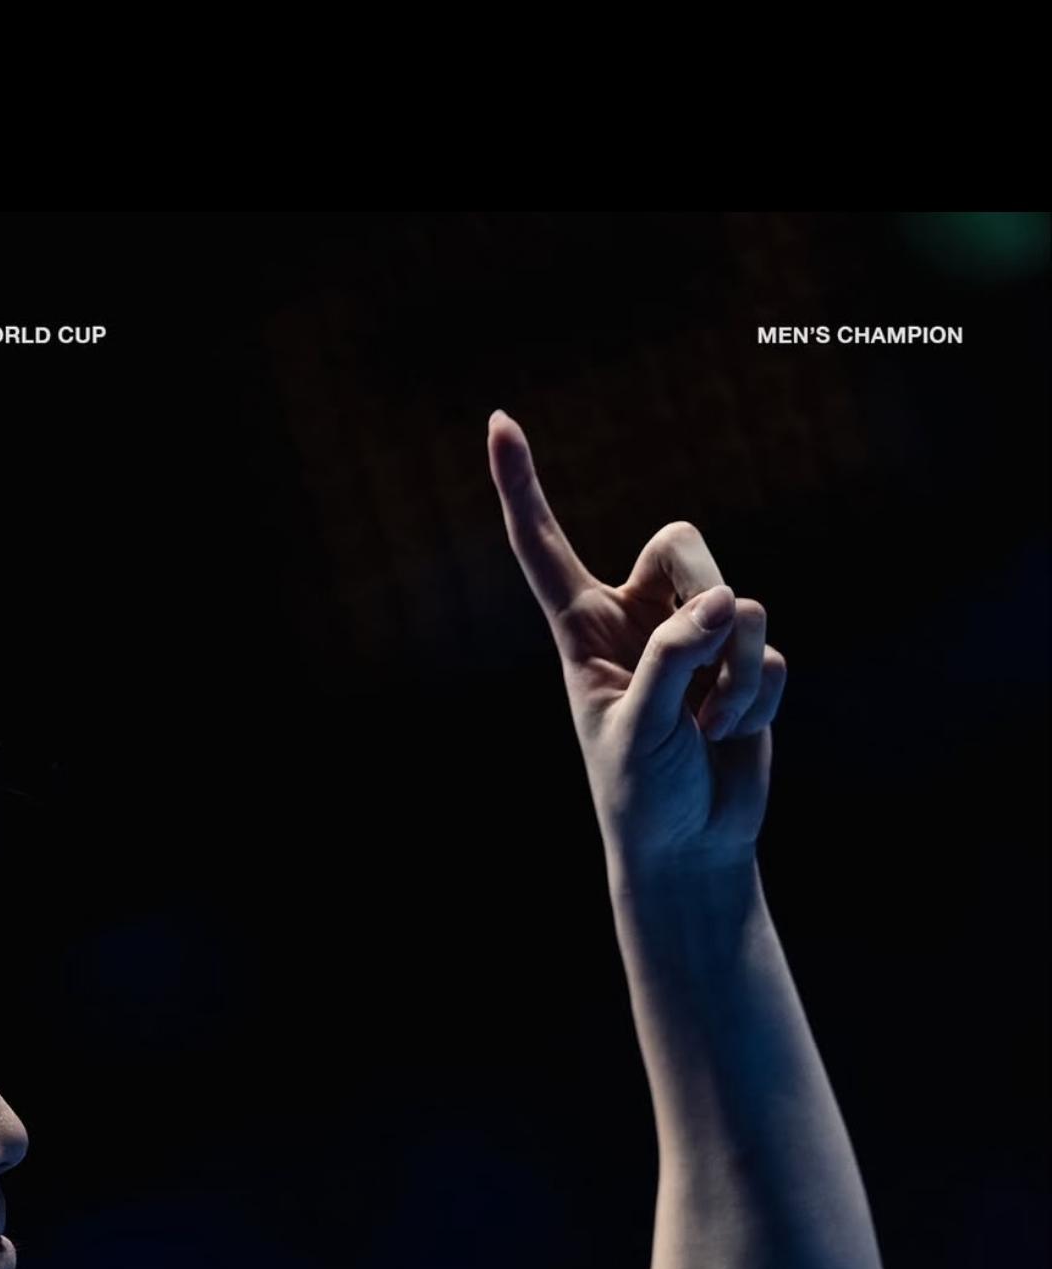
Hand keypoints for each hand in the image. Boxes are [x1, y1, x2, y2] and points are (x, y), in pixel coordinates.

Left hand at [487, 409, 787, 874]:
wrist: (692, 846)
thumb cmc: (643, 794)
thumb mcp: (638, 727)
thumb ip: (674, 657)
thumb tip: (726, 599)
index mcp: (585, 630)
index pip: (544, 548)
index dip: (521, 487)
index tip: (499, 422)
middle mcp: (640, 620)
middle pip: (685, 545)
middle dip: (706, 595)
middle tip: (706, 663)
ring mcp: (695, 640)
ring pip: (740, 602)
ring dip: (735, 671)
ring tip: (710, 726)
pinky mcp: (742, 667)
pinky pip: (769, 652)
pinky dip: (757, 698)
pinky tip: (732, 736)